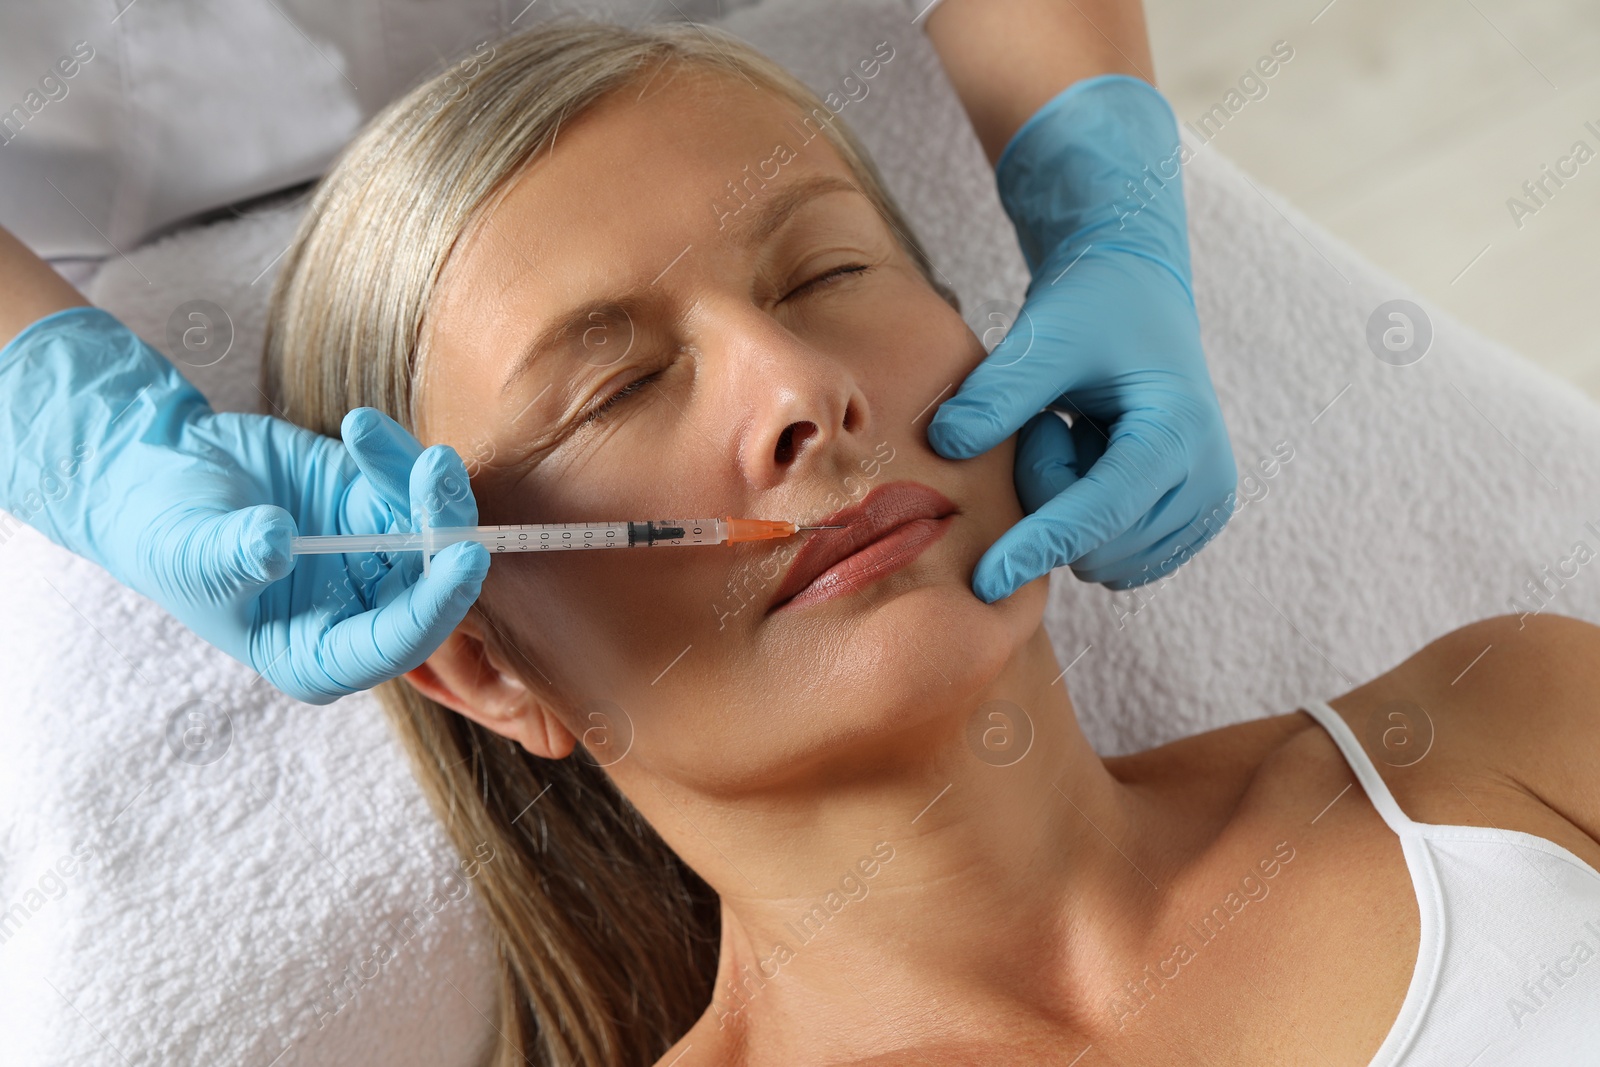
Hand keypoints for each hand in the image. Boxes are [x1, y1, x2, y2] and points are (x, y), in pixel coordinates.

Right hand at [0, 307, 489, 703]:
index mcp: (317, 656)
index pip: (394, 643)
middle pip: (432, 583)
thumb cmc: (164, 536)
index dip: (435, 604)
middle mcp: (360, 612)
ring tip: (406, 448)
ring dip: (429, 485)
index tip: (465, 556)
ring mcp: (373, 555)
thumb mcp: (189, 553)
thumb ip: (234, 557)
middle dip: (443, 529)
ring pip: (431, 527)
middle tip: (437, 473)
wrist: (157, 474)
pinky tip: (360, 427)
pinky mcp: (373, 502)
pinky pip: (406, 481)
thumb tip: (278, 544)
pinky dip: (395, 453)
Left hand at [928, 74, 1236, 599]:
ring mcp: (1202, 510)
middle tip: (1047, 423)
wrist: (1138, 298)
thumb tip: (945, 448)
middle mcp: (1207, 482)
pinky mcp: (1185, 527)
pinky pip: (1109, 558)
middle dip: (1048, 493)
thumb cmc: (1093, 309)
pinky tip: (1090, 462)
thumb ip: (997, 392)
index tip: (985, 580)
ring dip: (1065, 507)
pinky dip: (1083, 520)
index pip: (1102, 511)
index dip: (1039, 545)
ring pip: (1097, 557)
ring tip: (1076, 436)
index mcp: (1180, 431)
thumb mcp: (1044, 337)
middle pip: (1093, 541)